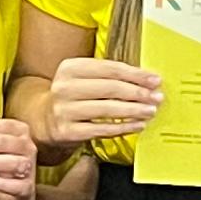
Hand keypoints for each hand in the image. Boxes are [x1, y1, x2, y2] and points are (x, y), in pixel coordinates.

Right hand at [42, 55, 160, 147]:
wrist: (44, 121)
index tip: (155, 80)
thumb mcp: (84, 79)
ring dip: (134, 110)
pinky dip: (124, 127)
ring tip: (150, 111)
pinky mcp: (67, 131)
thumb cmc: (72, 97)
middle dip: (138, 93)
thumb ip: (110, 76)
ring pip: (107, 109)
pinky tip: (138, 125)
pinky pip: (102, 129)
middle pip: (109, 88)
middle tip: (156, 97)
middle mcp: (64, 87)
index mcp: (70, 67)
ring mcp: (63, 110)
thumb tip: (147, 80)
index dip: (135, 74)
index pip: (109, 68)